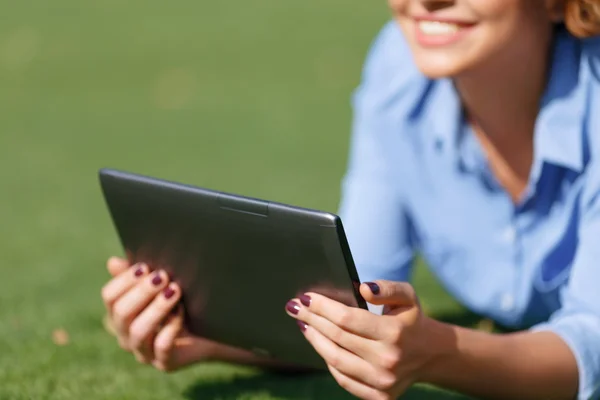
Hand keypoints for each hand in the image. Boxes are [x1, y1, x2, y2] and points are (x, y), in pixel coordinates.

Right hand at [101, 257, 214, 371]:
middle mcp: (127, 336)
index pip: (110, 297)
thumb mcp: (161, 287)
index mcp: (121, 315)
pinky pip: (161, 346)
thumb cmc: (182, 304)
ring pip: (139, 332)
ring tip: (175, 290)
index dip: (124, 280)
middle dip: (142, 292)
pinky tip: (181, 312)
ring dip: (156, 308)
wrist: (212, 332)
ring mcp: (144, 353)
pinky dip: (171, 327)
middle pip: (121, 314)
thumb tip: (112, 262)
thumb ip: (138, 276)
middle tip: (164, 276)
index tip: (145, 267)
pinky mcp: (165, 363)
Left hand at [285, 281, 434, 399]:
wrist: (431, 354)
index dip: (322, 307)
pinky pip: (343, 379)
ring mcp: (383, 382)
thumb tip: (362, 289)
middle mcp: (388, 359)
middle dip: (312, 319)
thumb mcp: (407, 296)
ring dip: (314, 340)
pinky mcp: (379, 397)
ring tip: (304, 324)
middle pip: (337, 337)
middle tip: (295, 307)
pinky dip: (328, 362)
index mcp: (394, 333)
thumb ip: (386, 288)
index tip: (305, 297)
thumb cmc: (411, 319)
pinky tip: (320, 345)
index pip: (346, 318)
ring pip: (335, 360)